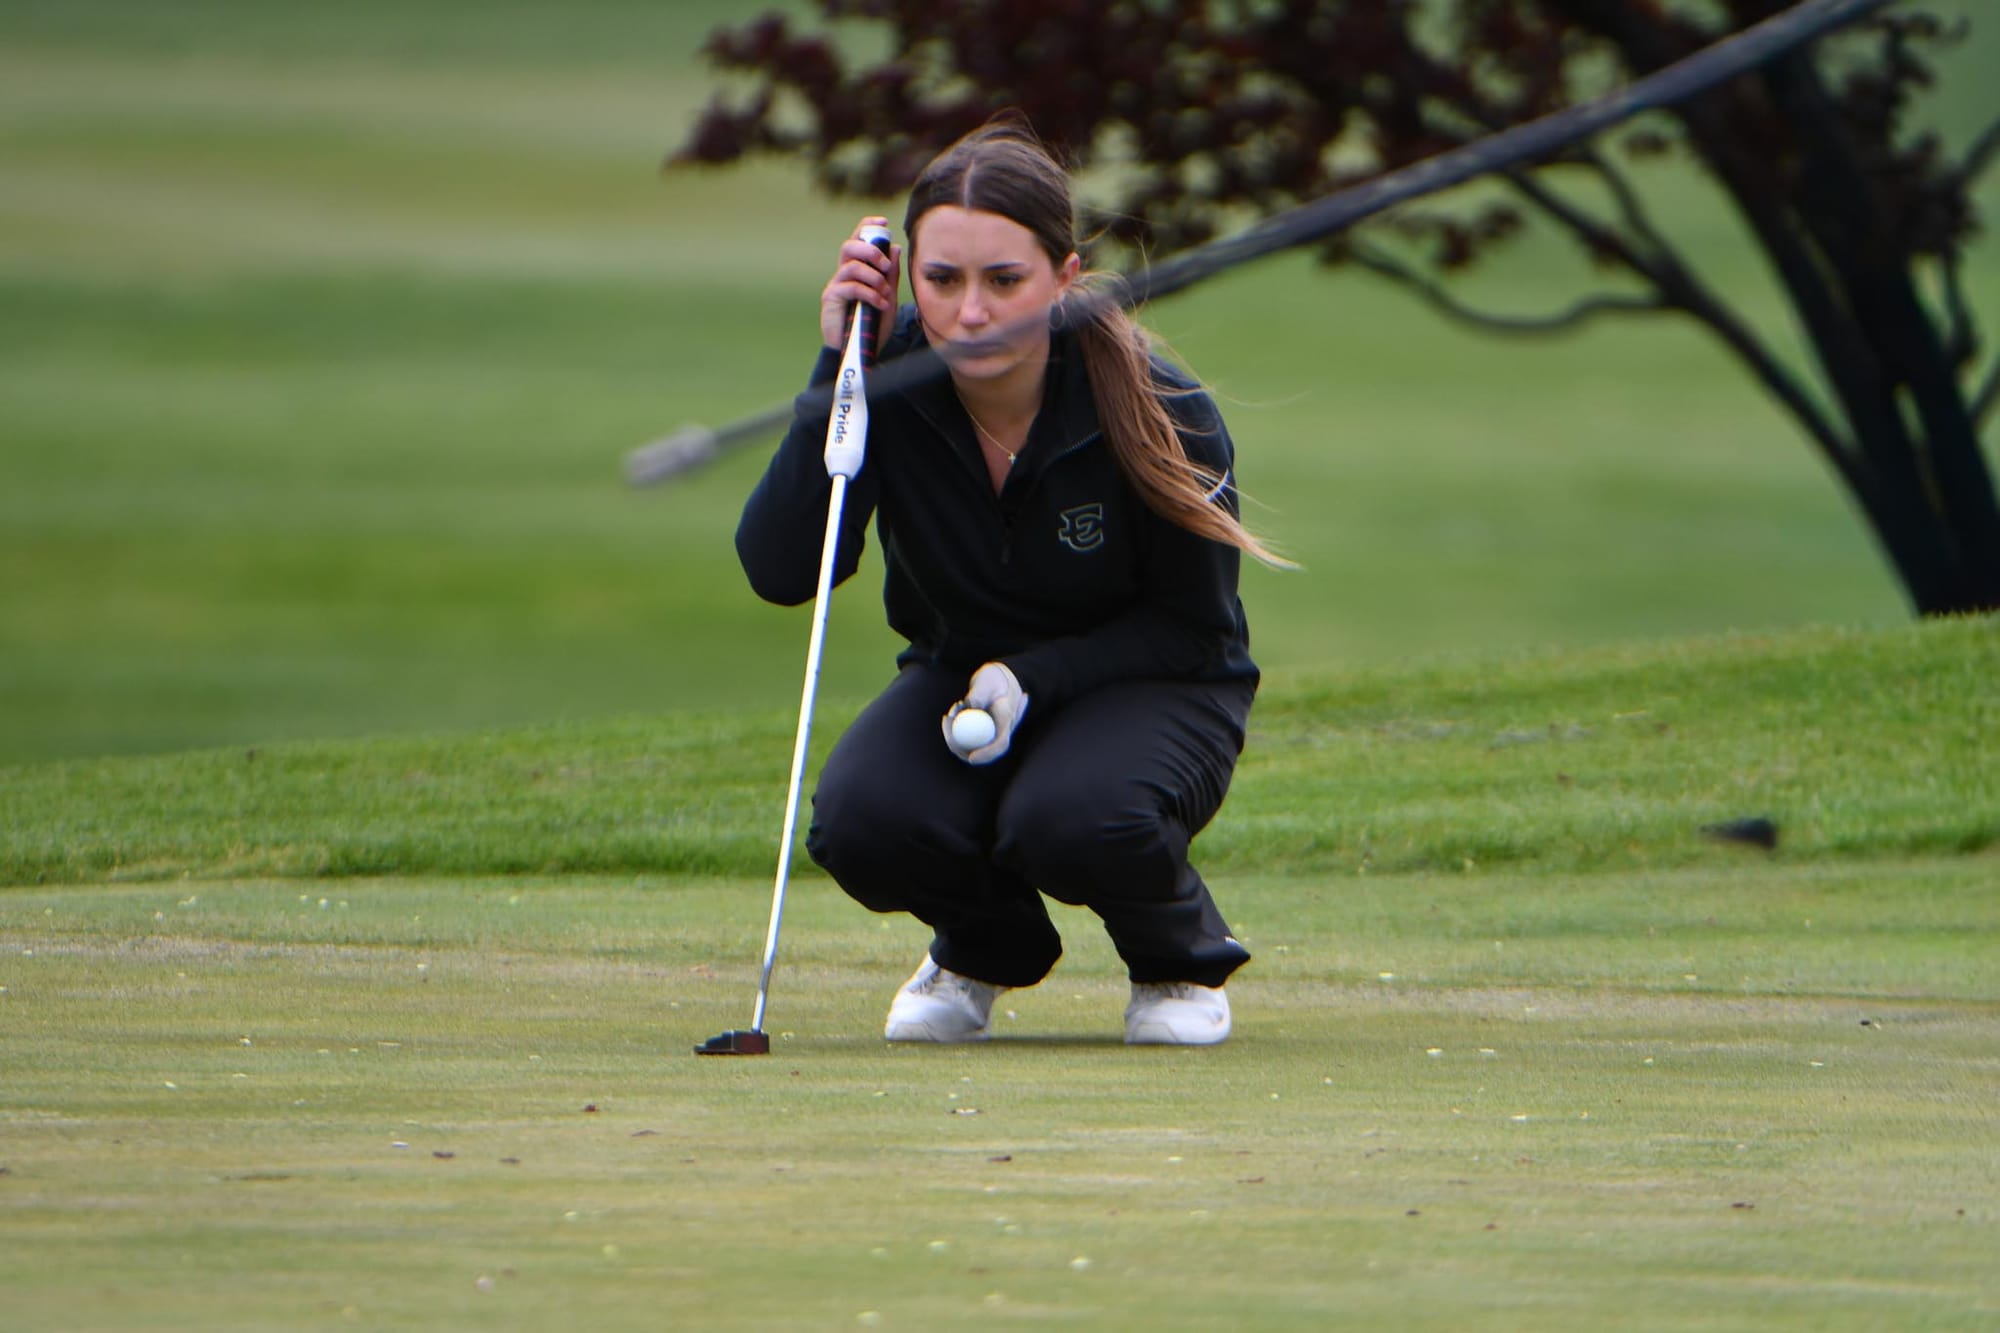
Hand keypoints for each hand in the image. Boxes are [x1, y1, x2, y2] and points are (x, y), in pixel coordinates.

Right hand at [820, 217, 902, 350]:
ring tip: (885, 293)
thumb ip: (890, 275)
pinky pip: (850, 287)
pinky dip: (870, 293)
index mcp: (857, 270)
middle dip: (871, 251)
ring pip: (851, 265)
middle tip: (885, 267)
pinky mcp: (831, 299)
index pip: (858, 240)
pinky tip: (880, 304)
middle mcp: (843, 274)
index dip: (867, 227)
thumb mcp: (888, 298)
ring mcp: (836, 285)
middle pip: (850, 246)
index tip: (883, 223)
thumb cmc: (872, 326)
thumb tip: (895, 248)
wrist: (860, 352)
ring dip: (873, 276)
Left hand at [941, 663, 1029, 764]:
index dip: (987, 754)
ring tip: (955, 707)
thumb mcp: (987, 681)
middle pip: (982, 749)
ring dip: (955, 731)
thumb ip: (979, 694)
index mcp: (1007, 720)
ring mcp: (991, 732)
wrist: (1000, 676)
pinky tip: (954, 709)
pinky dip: (956, 727)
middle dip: (960, 743)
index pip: (1000, 744)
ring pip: (971, 745)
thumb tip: (970, 706)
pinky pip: (967, 737)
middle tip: (946, 721)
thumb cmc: (994, 677)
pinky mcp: (982, 731)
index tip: (971, 758)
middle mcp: (1001, 730)